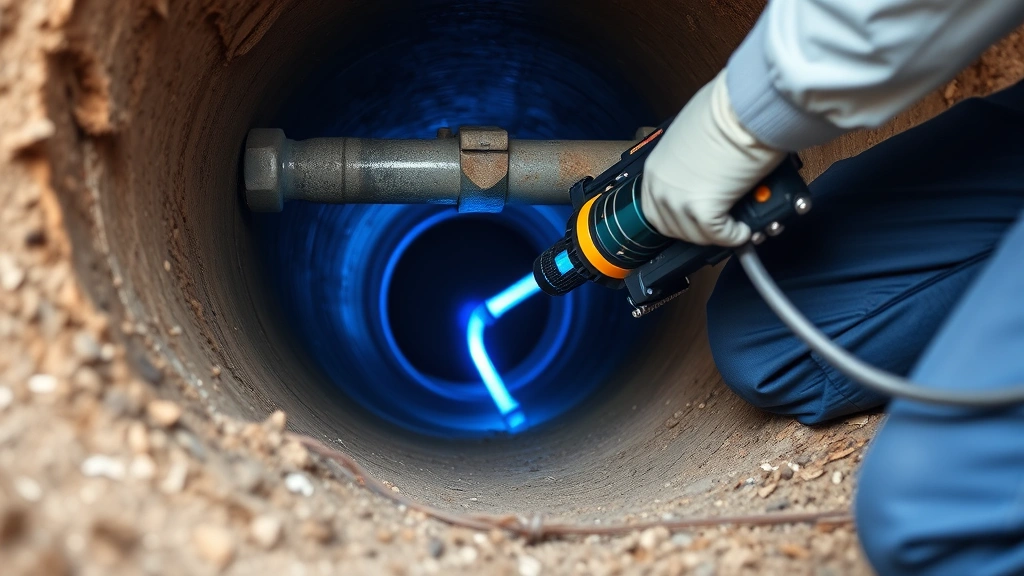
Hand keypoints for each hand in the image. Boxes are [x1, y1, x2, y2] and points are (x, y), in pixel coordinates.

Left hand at [641, 70, 785, 245]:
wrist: (742, 109)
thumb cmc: (725, 111)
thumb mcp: (694, 136)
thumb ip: (691, 160)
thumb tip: (706, 171)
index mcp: (655, 168)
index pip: (656, 210)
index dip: (679, 220)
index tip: (696, 221)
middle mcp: (660, 186)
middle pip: (673, 227)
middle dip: (698, 230)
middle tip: (719, 226)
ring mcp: (678, 200)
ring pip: (696, 234)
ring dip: (716, 234)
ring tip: (734, 225)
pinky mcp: (701, 210)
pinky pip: (718, 236)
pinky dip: (733, 235)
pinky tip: (743, 228)